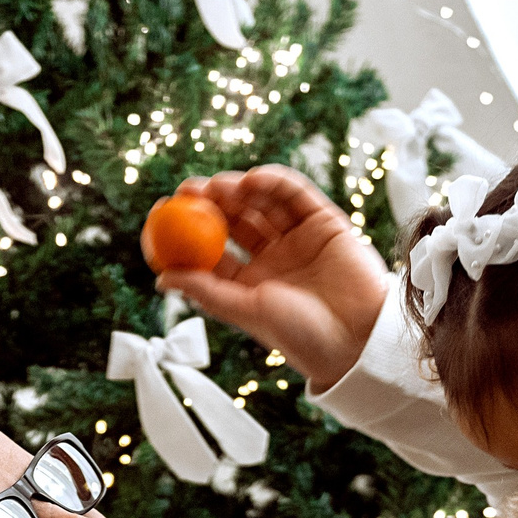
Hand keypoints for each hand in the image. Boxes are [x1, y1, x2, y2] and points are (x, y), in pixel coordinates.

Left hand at [156, 166, 389, 389]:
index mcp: (249, 282)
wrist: (357, 337)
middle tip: (188, 190)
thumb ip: (206, 291)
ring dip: (238, 189)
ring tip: (219, 187)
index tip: (165, 211)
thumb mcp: (246, 310)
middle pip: (235, 219)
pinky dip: (274, 182)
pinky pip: (295, 195)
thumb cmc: (301, 335)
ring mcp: (297, 238)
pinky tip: (254, 179)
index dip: (188, 228)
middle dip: (210, 201)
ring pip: (261, 204)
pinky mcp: (324, 222)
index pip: (212, 247)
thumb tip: (161, 278)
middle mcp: (271, 257)